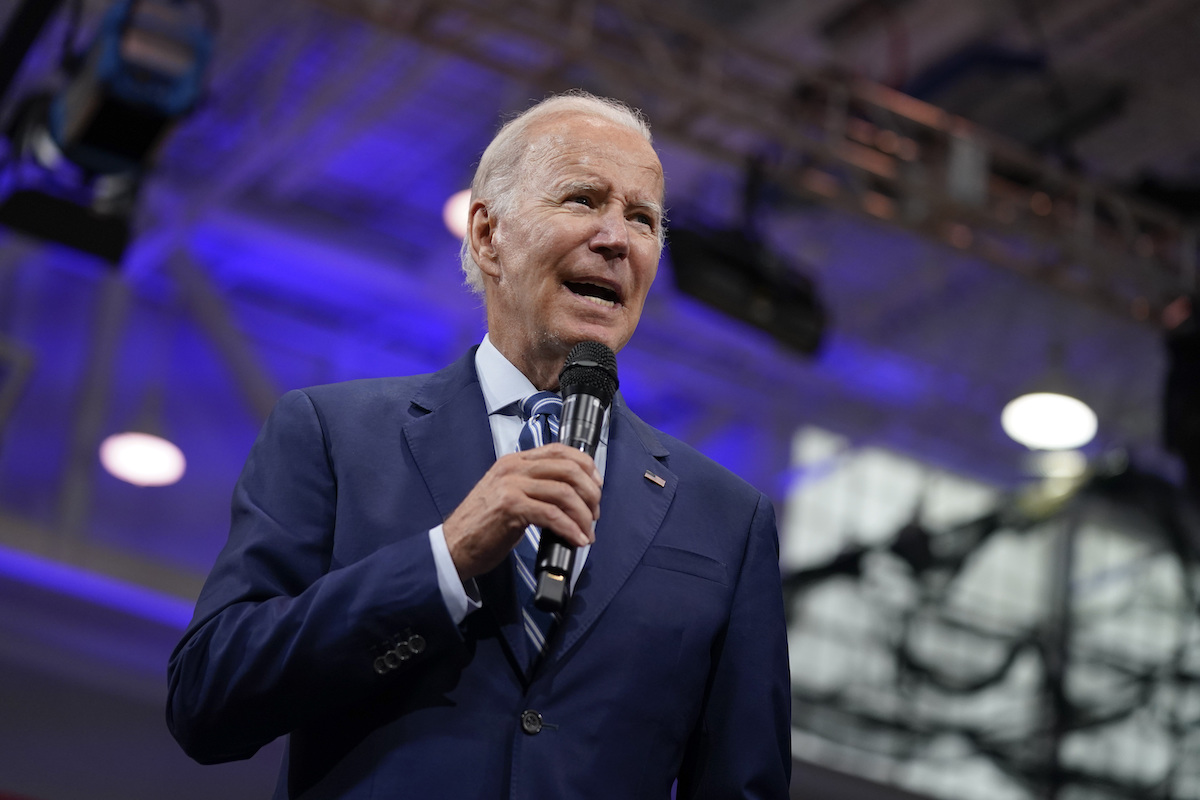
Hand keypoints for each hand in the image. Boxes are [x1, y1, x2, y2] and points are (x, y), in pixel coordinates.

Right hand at [443, 443, 601, 581]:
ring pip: (564, 492)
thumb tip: (571, 495)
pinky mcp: (510, 507)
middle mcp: (513, 468)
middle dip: (590, 493)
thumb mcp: (509, 495)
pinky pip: (552, 515)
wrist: (454, 546)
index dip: (586, 466)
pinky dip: (570, 528)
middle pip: (568, 469)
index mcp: (515, 461)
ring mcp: (510, 486)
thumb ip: (535, 487)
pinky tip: (576, 539)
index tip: (596, 485)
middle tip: (594, 514)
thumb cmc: (483, 525)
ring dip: (583, 515)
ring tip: (587, 531)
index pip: (560, 450)